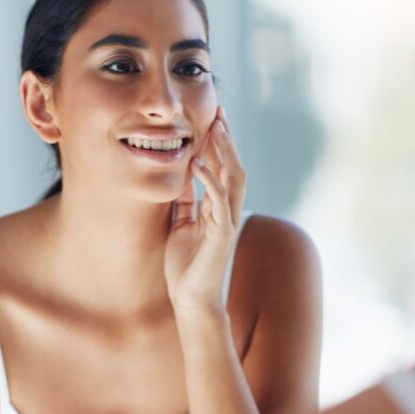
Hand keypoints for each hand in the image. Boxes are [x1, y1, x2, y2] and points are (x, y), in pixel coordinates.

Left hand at [164, 107, 247, 311]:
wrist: (190, 299)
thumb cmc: (185, 266)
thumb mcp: (181, 225)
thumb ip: (186, 202)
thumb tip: (182, 177)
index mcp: (217, 208)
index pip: (222, 169)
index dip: (219, 144)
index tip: (214, 119)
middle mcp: (227, 212)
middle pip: (233, 167)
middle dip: (226, 140)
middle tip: (219, 114)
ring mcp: (226, 222)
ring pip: (232, 179)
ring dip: (224, 153)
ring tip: (215, 129)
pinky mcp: (221, 235)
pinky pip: (218, 202)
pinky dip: (209, 181)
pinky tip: (198, 164)